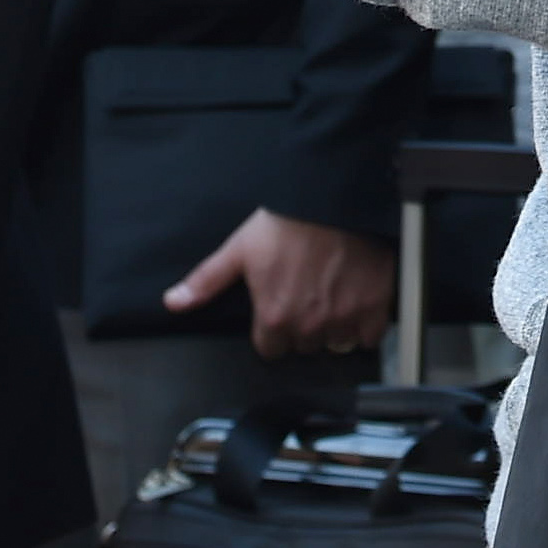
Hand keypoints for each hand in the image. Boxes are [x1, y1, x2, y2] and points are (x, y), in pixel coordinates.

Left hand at [168, 209, 396, 359]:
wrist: (335, 198)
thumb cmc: (287, 221)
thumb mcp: (240, 248)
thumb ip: (207, 280)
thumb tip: (173, 302)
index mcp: (273, 318)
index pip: (272, 349)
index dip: (275, 329)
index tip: (282, 309)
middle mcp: (308, 325)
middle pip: (305, 345)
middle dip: (305, 328)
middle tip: (310, 299)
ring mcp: (344, 317)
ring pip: (337, 343)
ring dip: (336, 328)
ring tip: (335, 301)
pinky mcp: (375, 306)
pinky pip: (370, 336)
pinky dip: (366, 326)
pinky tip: (361, 305)